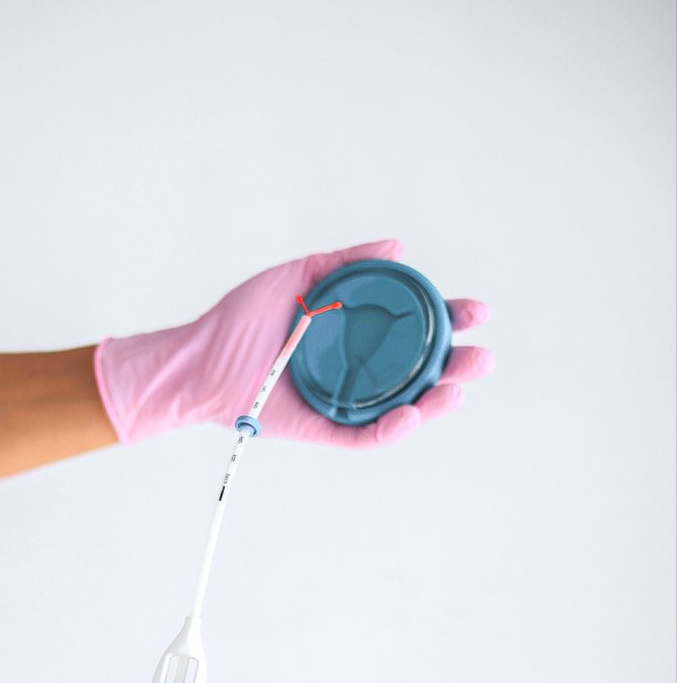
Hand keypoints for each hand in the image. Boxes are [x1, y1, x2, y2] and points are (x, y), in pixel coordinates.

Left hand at [94, 239, 493, 447]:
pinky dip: (392, 429)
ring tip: (457, 389)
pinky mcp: (325, 429)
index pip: (416, 329)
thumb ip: (345, 262)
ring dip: (436, 402)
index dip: (450, 320)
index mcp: (358, 334)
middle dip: (458, 366)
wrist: (200, 358)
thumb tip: (397, 247)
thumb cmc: (241, 319)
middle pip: (421, 372)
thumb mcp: (297, 276)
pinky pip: (366, 436)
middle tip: (483, 358)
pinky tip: (413, 414)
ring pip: (404, 408)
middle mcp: (358, 369)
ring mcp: (345, 401)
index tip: (474, 311)